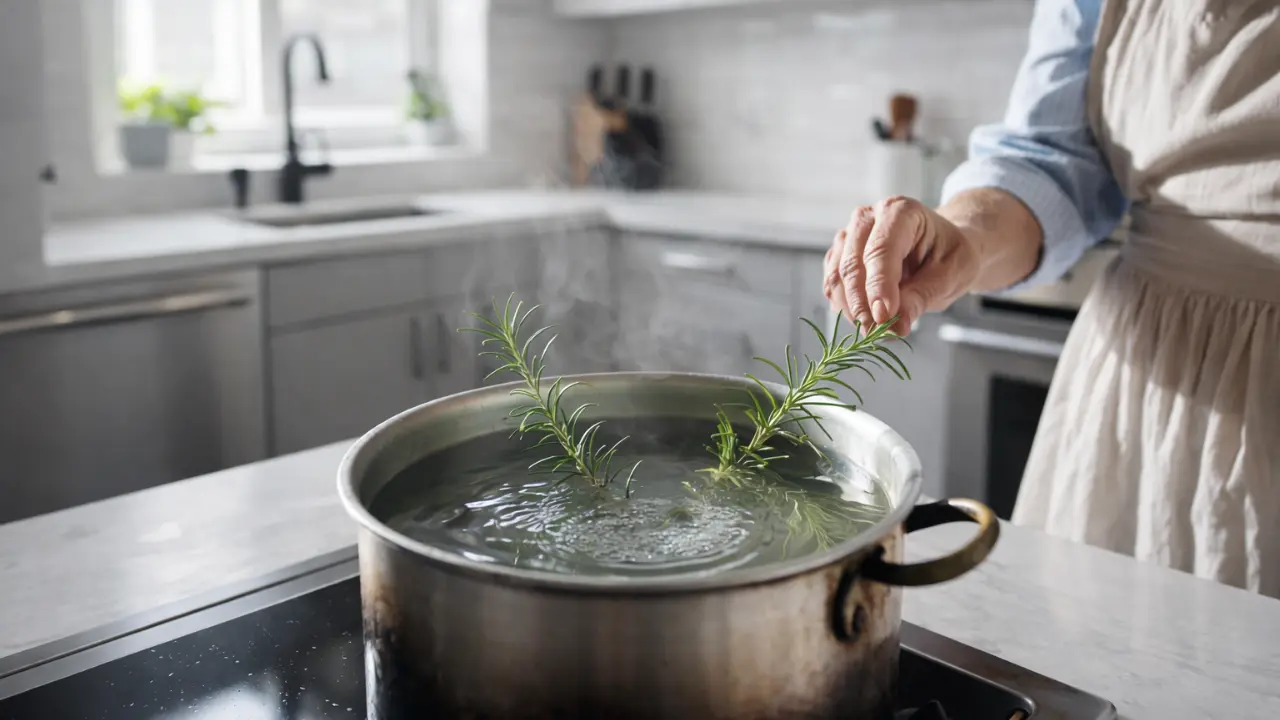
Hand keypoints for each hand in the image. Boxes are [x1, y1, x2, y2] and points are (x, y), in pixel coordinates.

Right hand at [823, 196, 981, 335]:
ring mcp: (849, 235)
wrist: (942, 249)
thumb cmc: (950, 256)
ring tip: (874, 330)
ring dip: (851, 307)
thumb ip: (922, 297)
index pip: (881, 249)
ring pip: (837, 275)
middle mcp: (868, 217)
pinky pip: (832, 282)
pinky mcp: (840, 255)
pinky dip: (843, 305)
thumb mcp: (950, 276)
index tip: (883, 317)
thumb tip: (896, 325)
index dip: (879, 286)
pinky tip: (862, 318)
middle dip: (862, 303)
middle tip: (877, 332)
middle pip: (853, 263)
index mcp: (900, 211)